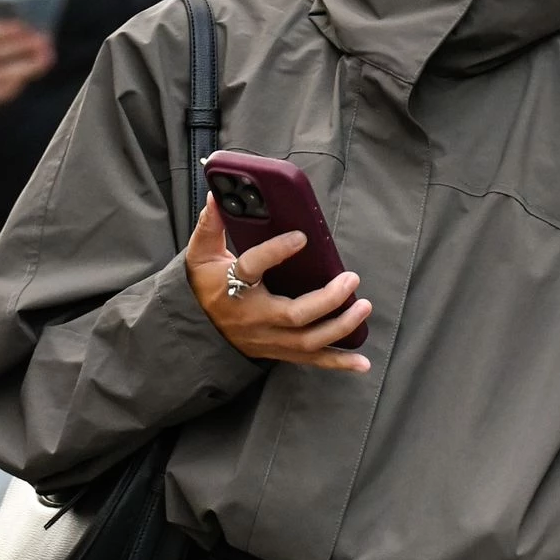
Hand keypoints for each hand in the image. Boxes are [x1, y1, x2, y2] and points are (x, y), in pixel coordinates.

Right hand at [184, 194, 371, 372]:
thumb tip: (218, 197)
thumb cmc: (203, 287)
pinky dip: (338, 362)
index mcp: (233, 287)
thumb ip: (210, 226)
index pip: (254, 267)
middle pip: (295, 315)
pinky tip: (362, 363)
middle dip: (328, 299)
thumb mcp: (200, 254)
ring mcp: (269, 339)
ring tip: (363, 307)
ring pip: (308, 340)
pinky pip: (311, 360)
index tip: (301, 237)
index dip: (276, 251)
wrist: (196, 329)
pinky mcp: (279, 351)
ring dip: (340, 327)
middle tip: (351, 279)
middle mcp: (254, 318)